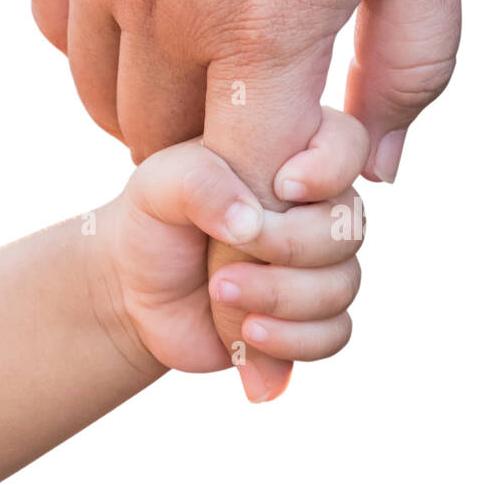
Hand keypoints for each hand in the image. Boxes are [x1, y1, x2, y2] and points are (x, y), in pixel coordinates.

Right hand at [33, 0, 466, 189]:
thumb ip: (411, 68)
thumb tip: (379, 168)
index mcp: (267, 20)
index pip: (245, 179)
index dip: (269, 201)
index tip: (292, 176)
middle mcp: (166, 1)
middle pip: (165, 148)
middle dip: (216, 157)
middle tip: (255, 116)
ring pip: (99, 98)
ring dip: (151, 108)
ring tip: (204, 68)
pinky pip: (56, 24)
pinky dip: (96, 46)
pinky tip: (147, 10)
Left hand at [96, 108, 366, 395]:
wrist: (136, 288)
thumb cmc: (154, 219)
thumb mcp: (159, 187)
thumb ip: (200, 185)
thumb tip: (250, 222)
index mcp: (290, 155)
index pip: (347, 143)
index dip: (330, 168)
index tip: (282, 186)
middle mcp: (317, 208)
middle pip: (347, 228)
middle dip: (288, 248)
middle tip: (225, 259)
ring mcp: (319, 265)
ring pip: (341, 286)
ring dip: (281, 298)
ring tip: (221, 293)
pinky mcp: (311, 318)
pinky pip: (334, 334)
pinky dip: (292, 340)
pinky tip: (246, 334)